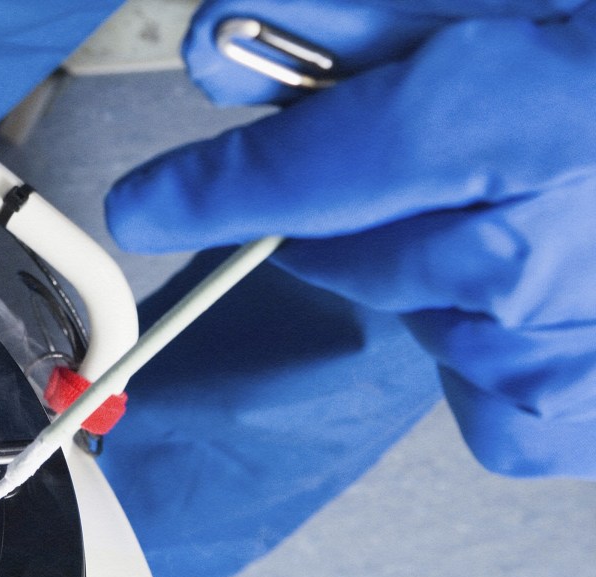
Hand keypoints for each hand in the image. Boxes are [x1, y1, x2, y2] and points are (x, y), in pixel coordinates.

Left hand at [106, 0, 595, 475]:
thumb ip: (358, 14)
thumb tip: (226, 46)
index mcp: (501, 125)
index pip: (297, 173)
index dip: (208, 187)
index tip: (151, 207)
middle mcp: (522, 250)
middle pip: (344, 249)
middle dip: (350, 206)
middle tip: (434, 157)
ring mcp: (559, 343)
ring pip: (413, 311)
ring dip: (437, 264)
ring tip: (538, 206)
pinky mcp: (581, 409)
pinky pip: (485, 396)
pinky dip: (492, 348)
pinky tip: (556, 288)